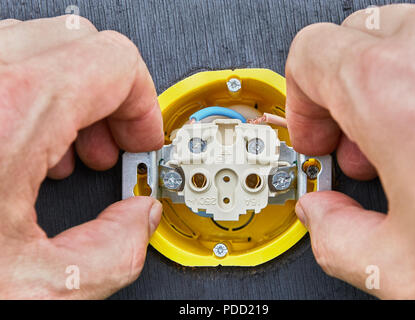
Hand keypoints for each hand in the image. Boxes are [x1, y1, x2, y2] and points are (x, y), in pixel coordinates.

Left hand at [0, 16, 163, 298]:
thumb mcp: (34, 291)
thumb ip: (112, 253)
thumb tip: (138, 221)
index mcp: (8, 112)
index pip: (114, 63)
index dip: (144, 104)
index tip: (140, 141)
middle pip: (79, 44)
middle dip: (111, 97)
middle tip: (110, 146)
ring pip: (36, 47)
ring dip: (69, 95)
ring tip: (66, 153)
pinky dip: (27, 96)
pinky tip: (19, 149)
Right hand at [286, 1, 414, 298]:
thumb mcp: (402, 268)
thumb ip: (337, 238)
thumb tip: (322, 219)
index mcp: (397, 89)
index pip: (310, 52)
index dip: (299, 99)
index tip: (315, 137)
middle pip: (356, 38)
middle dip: (343, 93)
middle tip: (358, 148)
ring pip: (409, 34)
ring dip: (391, 83)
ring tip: (407, 146)